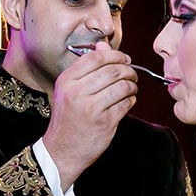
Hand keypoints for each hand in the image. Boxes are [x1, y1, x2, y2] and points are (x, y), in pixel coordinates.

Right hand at [43, 42, 136, 188]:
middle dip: (128, 69)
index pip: (96, 57)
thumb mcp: (68, 89)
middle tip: (132, 73)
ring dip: (132, 85)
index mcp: (67, 80)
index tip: (124, 58)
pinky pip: (125, 103)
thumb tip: (104, 45)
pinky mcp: (105, 122)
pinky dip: (131, 100)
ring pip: (122, 86)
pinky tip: (127, 101)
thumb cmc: (67, 118)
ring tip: (131, 87)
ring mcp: (92, 108)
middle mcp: (77, 92)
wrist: (62, 150)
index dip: (115, 55)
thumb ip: (86, 68)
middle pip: (113, 70)